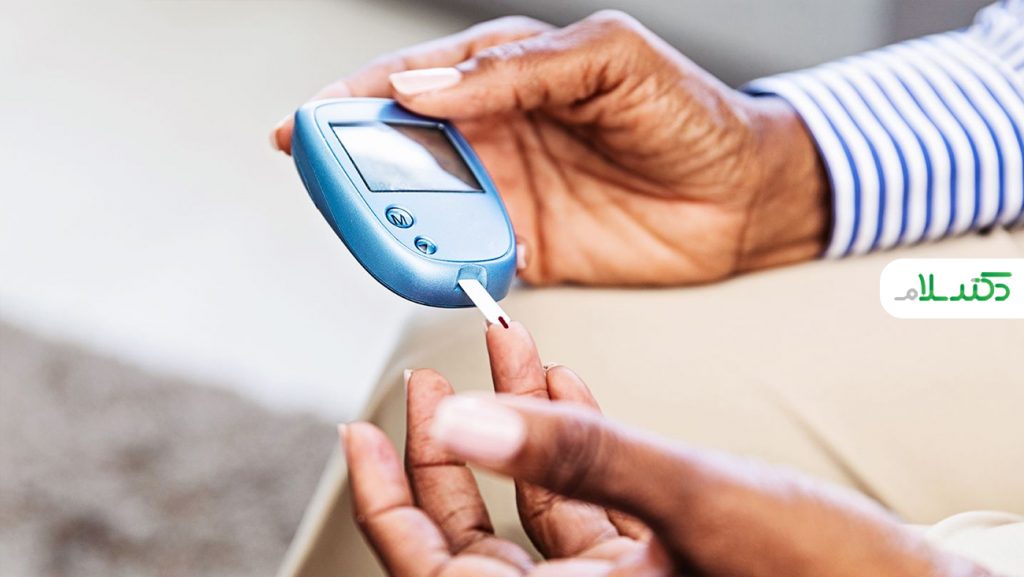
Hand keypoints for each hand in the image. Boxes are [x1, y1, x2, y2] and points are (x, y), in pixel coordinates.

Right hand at [272, 12, 829, 284]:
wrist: (745, 197)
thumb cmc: (688, 113)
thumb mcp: (610, 60)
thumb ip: (519, 69)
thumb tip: (427, 88)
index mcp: (505, 75)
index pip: (412, 83)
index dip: (353, 101)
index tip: (307, 123)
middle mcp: (495, 134)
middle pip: (400, 149)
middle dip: (356, 166)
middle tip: (326, 185)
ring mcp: (507, 194)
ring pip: (423, 206)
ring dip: (392, 220)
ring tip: (375, 230)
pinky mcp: (526, 249)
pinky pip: (464, 258)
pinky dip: (439, 264)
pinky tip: (428, 264)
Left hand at [341, 322, 988, 576]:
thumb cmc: (820, 571)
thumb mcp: (693, 499)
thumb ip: (577, 457)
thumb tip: (465, 420)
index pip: (434, 569)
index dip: (387, 501)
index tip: (363, 428)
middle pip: (471, 532)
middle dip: (449, 448)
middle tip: (433, 376)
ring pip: (531, 504)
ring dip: (516, 424)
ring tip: (503, 353)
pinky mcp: (657, 557)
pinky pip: (590, 498)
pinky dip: (574, 439)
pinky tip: (568, 380)